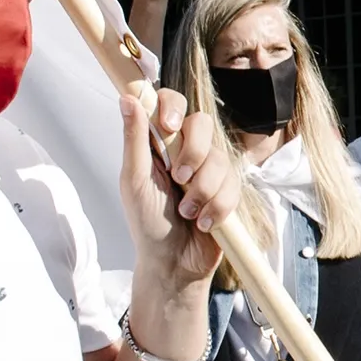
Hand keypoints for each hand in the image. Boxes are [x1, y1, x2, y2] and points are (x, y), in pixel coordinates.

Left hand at [122, 87, 238, 297]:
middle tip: (179, 178)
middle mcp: (187, 151)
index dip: (174, 107)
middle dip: (194, 154)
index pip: (171, 102)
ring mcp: (210, 170)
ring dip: (202, 191)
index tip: (170, 128)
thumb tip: (127, 98)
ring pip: (220, 159)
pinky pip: (233, 186)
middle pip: (203, 123)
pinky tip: (204, 222)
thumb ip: (135, 139)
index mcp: (160, 144)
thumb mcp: (135, 181)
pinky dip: (216, 207)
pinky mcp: (229, 190)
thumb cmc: (147, 223)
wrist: (174, 263)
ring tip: (188, 212)